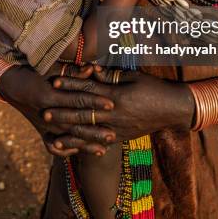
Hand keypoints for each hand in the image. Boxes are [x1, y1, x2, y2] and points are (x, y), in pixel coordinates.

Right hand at [0, 63, 116, 155]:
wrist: (11, 83)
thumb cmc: (32, 70)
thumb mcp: (50, 67)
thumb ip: (72, 71)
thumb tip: (91, 69)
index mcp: (49, 96)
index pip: (77, 100)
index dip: (95, 102)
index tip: (112, 104)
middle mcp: (46, 114)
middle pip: (75, 124)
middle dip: (94, 131)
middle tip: (113, 135)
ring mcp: (43, 125)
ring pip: (67, 138)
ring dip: (86, 144)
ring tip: (104, 148)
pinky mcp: (41, 131)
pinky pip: (54, 146)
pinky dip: (67, 151)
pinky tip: (81, 153)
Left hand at [42, 69, 194, 152]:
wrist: (172, 109)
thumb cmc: (153, 88)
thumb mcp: (132, 76)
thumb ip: (110, 75)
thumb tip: (91, 70)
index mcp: (117, 96)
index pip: (88, 90)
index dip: (70, 85)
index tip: (55, 82)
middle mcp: (115, 115)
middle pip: (83, 114)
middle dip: (63, 112)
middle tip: (45, 111)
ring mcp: (118, 129)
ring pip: (88, 133)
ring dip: (69, 134)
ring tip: (52, 134)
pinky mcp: (121, 138)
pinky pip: (98, 144)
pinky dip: (84, 146)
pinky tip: (72, 148)